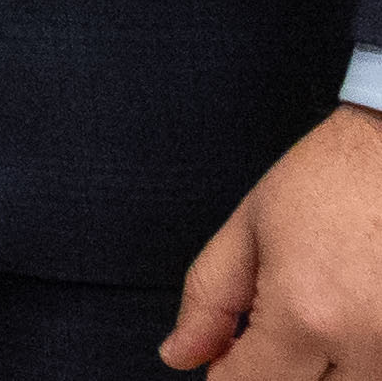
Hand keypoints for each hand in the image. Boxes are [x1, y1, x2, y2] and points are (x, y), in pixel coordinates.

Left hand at [167, 105, 381, 371]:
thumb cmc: (330, 180)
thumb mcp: (249, 229)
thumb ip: (209, 300)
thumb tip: (179, 356)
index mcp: (306, 315)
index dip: (225, 374)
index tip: (226, 354)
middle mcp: (366, 347)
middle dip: (275, 372)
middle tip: (274, 325)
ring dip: (322, 369)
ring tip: (320, 308)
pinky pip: (379, 373)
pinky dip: (358, 362)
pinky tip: (349, 316)